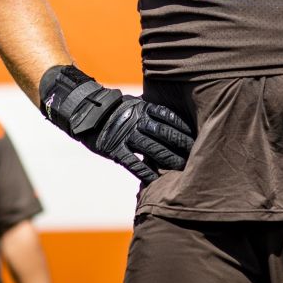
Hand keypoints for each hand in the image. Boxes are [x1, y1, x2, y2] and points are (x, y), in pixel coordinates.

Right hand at [40, 65, 194, 183]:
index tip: (196, 134)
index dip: (183, 127)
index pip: (169, 117)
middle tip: (196, 152)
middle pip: (164, 134)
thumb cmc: (114, 109)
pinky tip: (156, 179)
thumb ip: (151, 109)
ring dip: (169, 159)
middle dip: (182, 144)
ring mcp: (125, 136)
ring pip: (152, 149)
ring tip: (182, 167)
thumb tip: (172, 113)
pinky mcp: (114, 150)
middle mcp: (136, 122)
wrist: (85, 114)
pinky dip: (145, 172)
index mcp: (142, 109)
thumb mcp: (134, 103)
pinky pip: (132, 163)